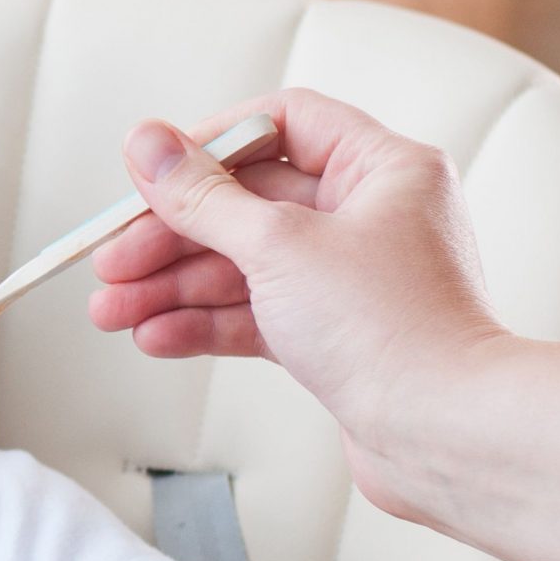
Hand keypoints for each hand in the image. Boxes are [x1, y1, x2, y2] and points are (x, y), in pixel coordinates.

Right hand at [88, 89, 507, 510]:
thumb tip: (148, 142)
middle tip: (113, 260)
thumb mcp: (277, 246)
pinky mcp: (335, 335)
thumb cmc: (394, 331)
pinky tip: (155, 336)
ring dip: (174, 286)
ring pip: (243, 265)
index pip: (282, 125)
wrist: (446, 435)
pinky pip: (256, 314)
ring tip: (114, 310)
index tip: (153, 173)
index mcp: (382, 170)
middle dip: (171, 235)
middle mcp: (372, 217)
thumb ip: (202, 196)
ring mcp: (352, 279)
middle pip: (247, 204)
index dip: (209, 145)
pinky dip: (204, 323)